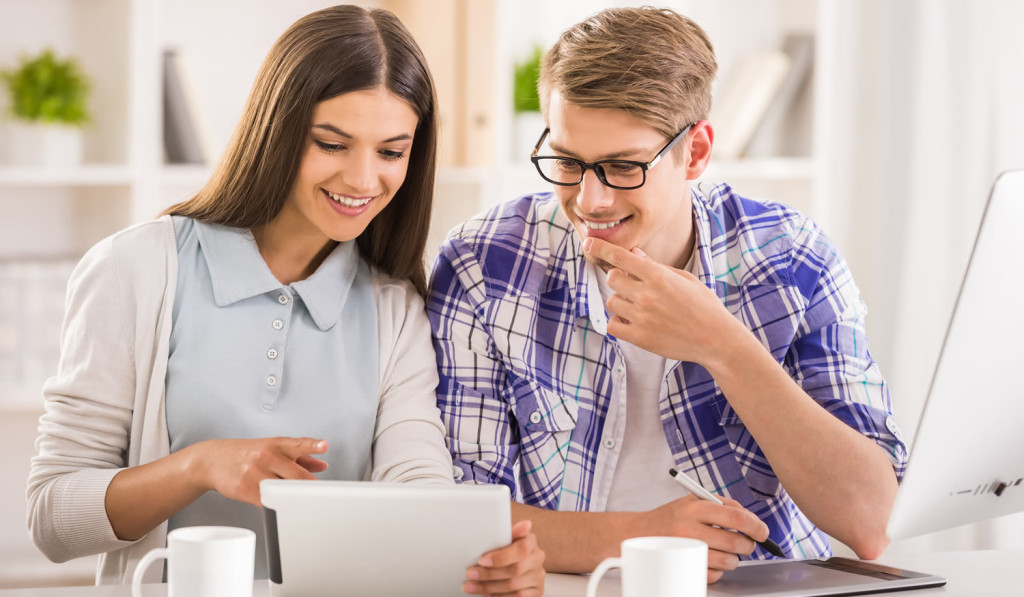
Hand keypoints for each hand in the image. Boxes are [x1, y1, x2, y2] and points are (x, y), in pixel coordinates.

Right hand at [189, 437, 328, 506]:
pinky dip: (277, 505)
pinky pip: (268, 501)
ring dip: (293, 497)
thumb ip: (300, 456)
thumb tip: (322, 465)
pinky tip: (280, 505)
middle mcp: (266, 456)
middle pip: (296, 475)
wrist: (211, 460)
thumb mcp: (272, 448)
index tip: (324, 446)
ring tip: (300, 501)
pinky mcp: (245, 489)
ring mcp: (255, 473)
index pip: (298, 444)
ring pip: (283, 490)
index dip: (312, 445)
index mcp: (276, 444)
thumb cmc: (246, 453)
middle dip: (309, 487)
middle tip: (318, 495)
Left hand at [463, 520, 544, 595]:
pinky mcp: (536, 592)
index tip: (481, 560)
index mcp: (530, 542)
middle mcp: (537, 559)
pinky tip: (486, 594)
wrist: (515, 565)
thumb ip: (508, 532)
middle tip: (470, 574)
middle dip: (489, 574)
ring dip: (489, 587)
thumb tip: (526, 524)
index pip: (521, 550)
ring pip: (514, 586)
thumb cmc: (506, 549)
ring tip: (471, 586)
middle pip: (515, 570)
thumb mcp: (505, 538)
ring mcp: (538, 577)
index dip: (501, 557)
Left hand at [582, 237, 751, 367]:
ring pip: (612, 302)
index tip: (588, 244)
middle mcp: (647, 295)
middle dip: (619, 279)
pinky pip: (612, 325)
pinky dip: (619, 322)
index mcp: (659, 276)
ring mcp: (642, 317)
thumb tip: (633, 252)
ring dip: (621, 302)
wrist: (717, 339)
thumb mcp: (683, 278)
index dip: (601, 249)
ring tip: (641, 308)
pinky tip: (634, 321)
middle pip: (612, 279)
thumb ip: (654, 266)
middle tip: (634, 286)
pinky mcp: (640, 338)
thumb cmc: (703, 305)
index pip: (621, 257)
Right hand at [643, 495, 769, 583]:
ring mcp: (687, 551)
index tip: (763, 532)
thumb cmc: (671, 517)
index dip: (756, 526)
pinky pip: (716, 574)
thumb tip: (751, 519)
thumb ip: (723, 505)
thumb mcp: (693, 500)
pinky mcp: (685, 568)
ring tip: (726, 551)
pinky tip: (710, 559)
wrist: (638, 533)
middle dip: (748, 545)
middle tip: (747, 543)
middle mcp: (690, 528)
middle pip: (736, 542)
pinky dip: (719, 569)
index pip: (737, 518)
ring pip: (729, 561)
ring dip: (734, 559)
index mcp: (695, 508)